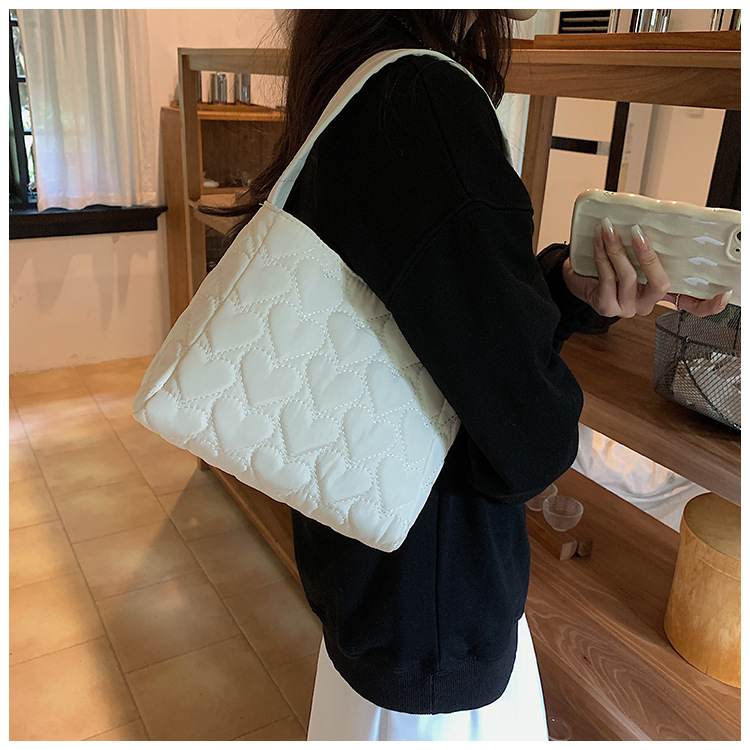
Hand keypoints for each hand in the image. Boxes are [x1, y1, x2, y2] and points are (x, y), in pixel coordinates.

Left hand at [562, 219, 731, 318]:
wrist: (577, 278)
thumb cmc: (608, 263)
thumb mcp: (632, 254)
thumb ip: (649, 245)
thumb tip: (658, 217)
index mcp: (660, 291)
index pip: (690, 303)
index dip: (708, 303)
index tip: (723, 293)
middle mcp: (647, 303)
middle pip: (660, 285)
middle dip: (648, 257)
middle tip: (638, 233)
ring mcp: (626, 308)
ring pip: (628, 278)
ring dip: (617, 249)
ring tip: (608, 228)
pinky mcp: (606, 307)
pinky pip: (607, 279)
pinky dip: (602, 255)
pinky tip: (598, 239)